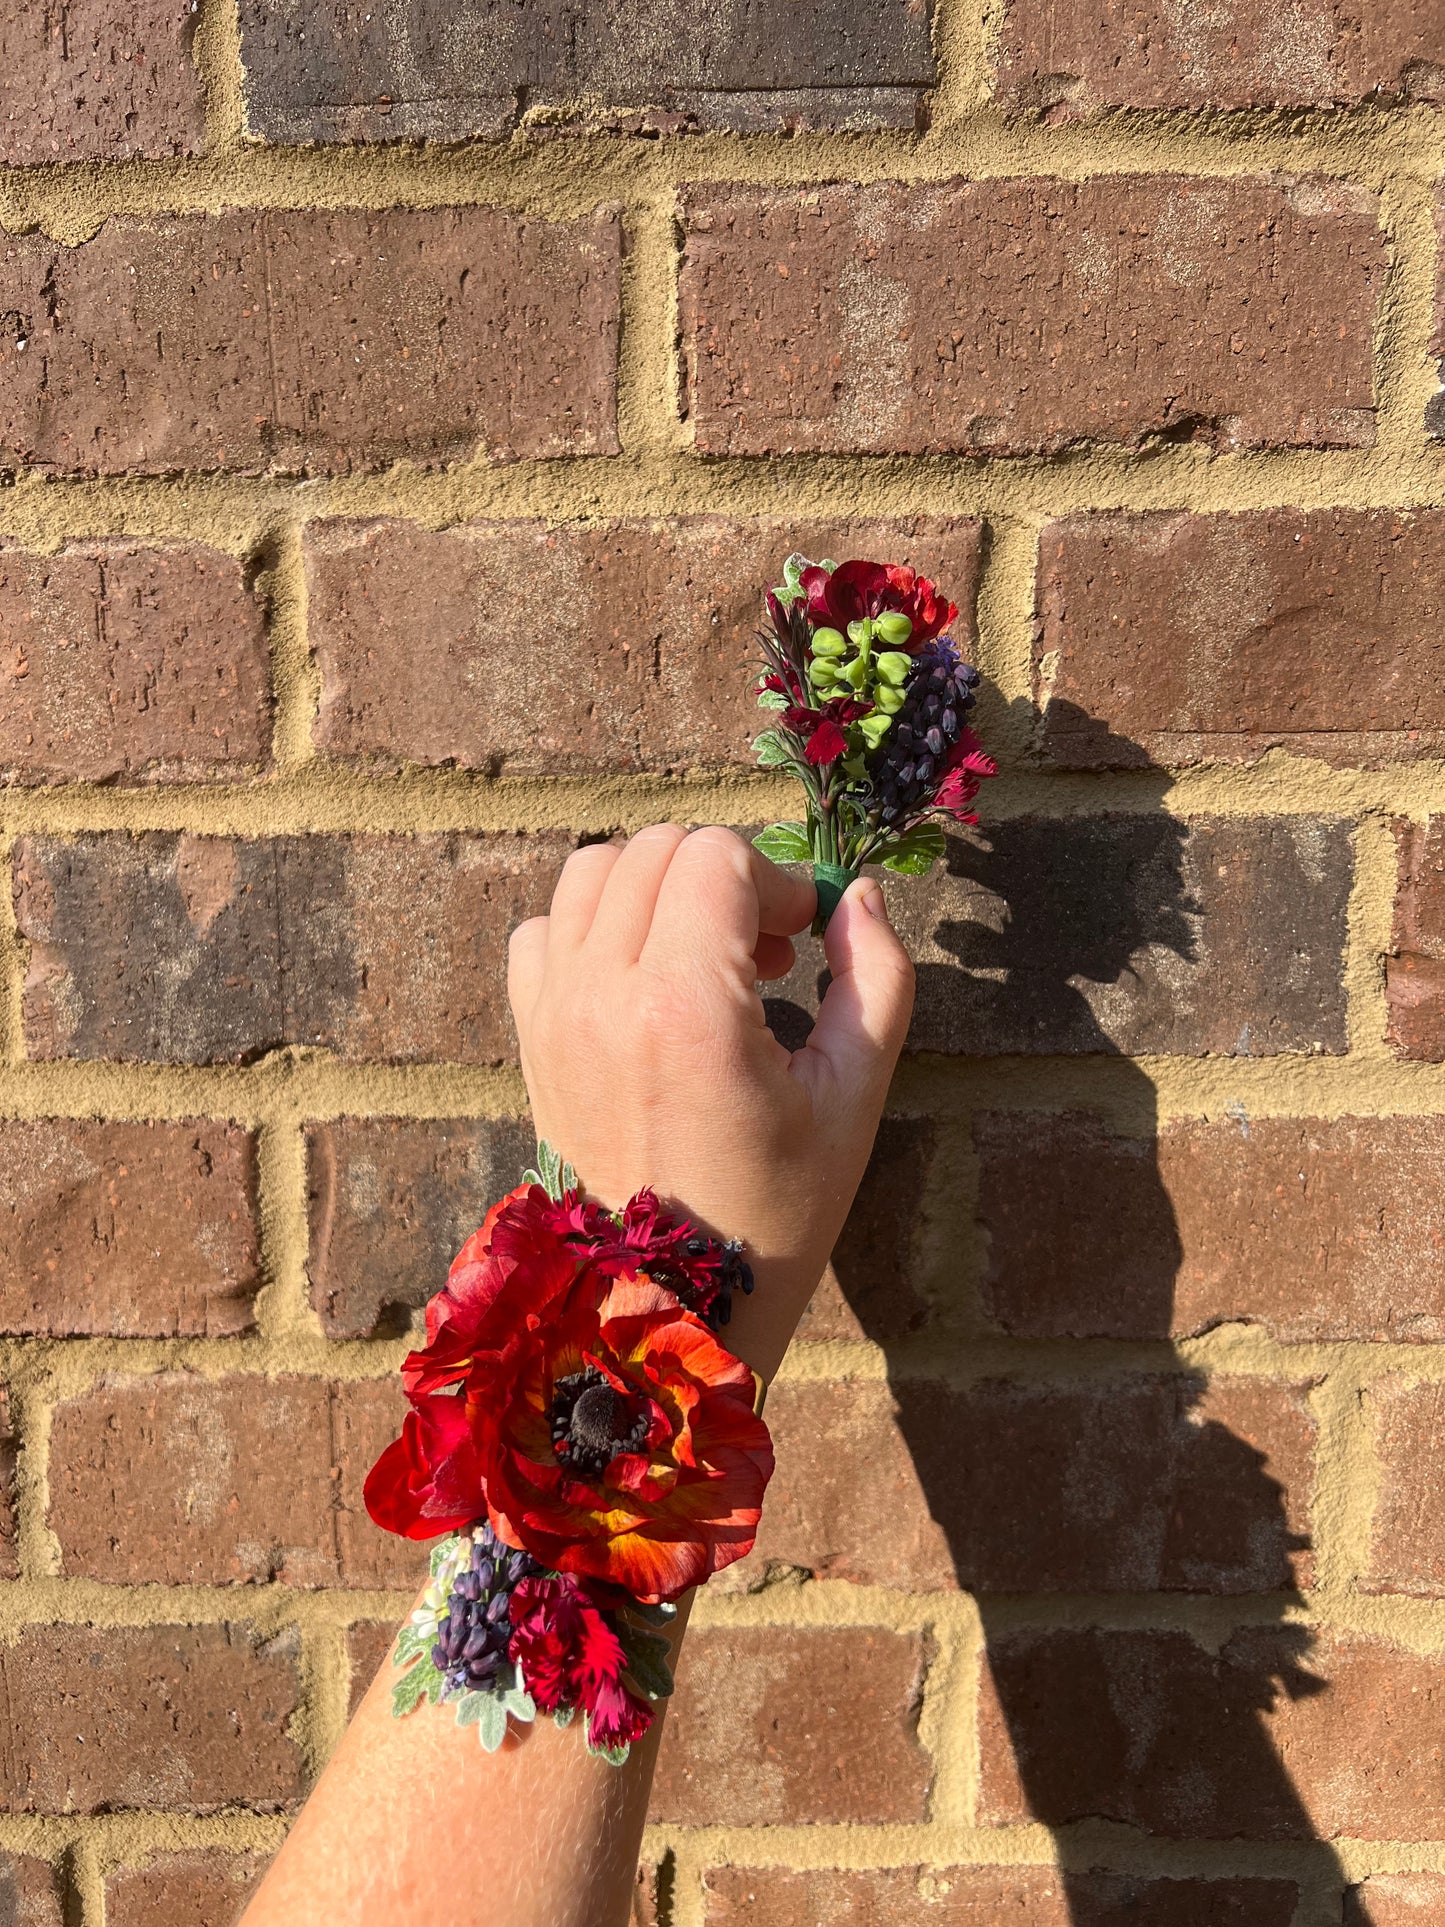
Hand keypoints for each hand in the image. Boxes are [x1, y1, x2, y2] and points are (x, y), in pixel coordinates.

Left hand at [507, 825, 914, 1380]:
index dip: (776, 879)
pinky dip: (595, 927)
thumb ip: (876, 976)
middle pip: (657, 849)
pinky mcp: (530, 1038)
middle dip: (724, 877)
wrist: (670, 1303)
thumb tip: (856, 894)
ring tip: (707, 957)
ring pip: (592, 872)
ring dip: (658, 889)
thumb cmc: (775, 1211)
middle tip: (769, 952)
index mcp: (687, 1008)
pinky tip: (644, 979)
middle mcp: (604, 996)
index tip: (805, 939)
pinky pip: (543, 929)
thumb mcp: (855, 1094)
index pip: (715, 856)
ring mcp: (554, 1015)